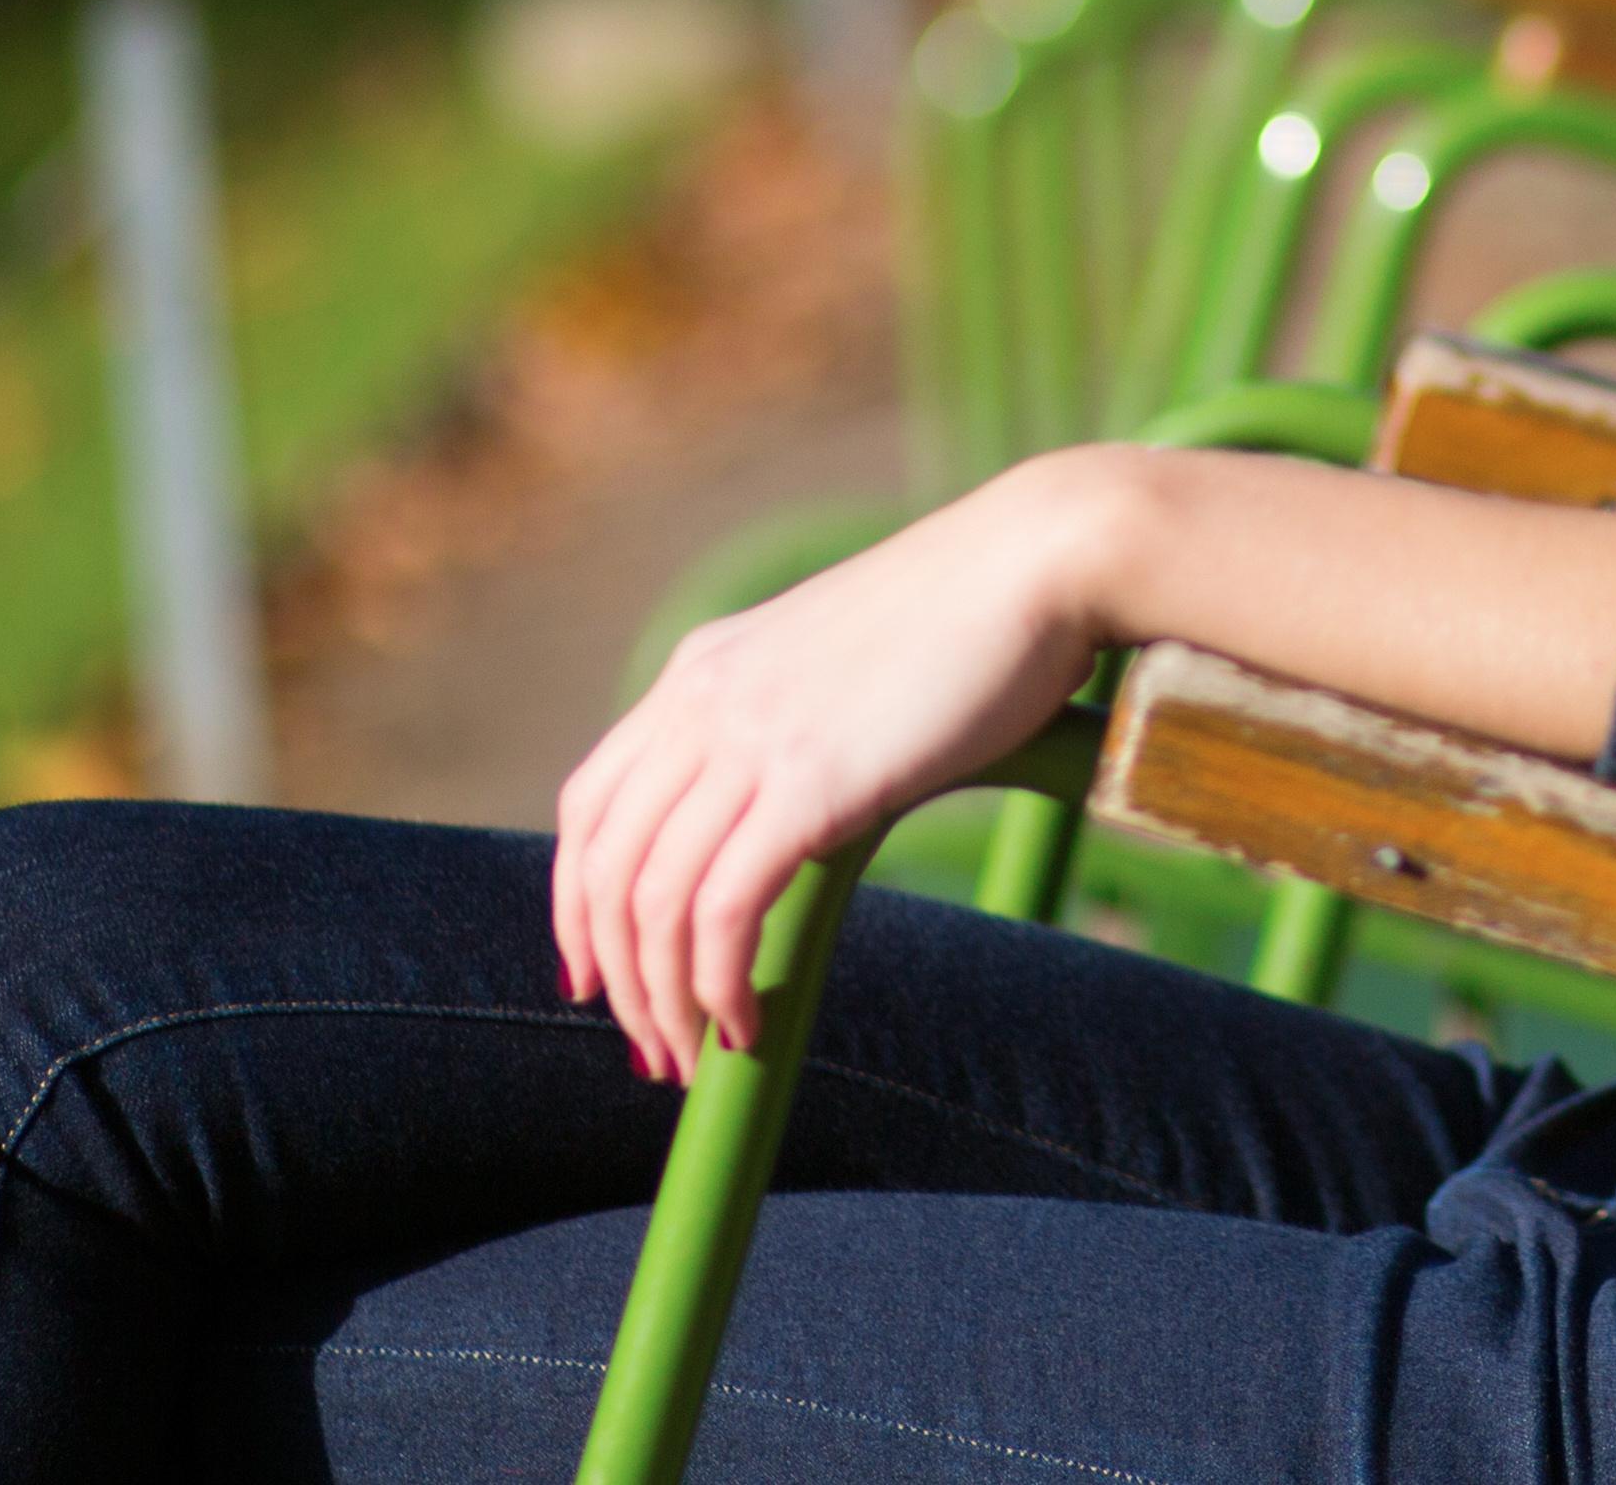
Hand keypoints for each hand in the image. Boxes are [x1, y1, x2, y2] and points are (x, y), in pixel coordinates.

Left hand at [551, 448, 1142, 1076]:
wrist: (1039, 558)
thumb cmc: (975, 611)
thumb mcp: (842, 658)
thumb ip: (793, 719)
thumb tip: (797, 800)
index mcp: (702, 668)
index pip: (589, 806)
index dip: (576, 905)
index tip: (599, 976)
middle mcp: (703, 700)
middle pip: (605, 868)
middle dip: (618, 977)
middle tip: (655, 1050)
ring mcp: (751, 738)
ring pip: (653, 902)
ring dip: (664, 999)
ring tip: (697, 1057)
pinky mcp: (811, 781)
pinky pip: (724, 911)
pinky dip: (721, 985)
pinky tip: (749, 1026)